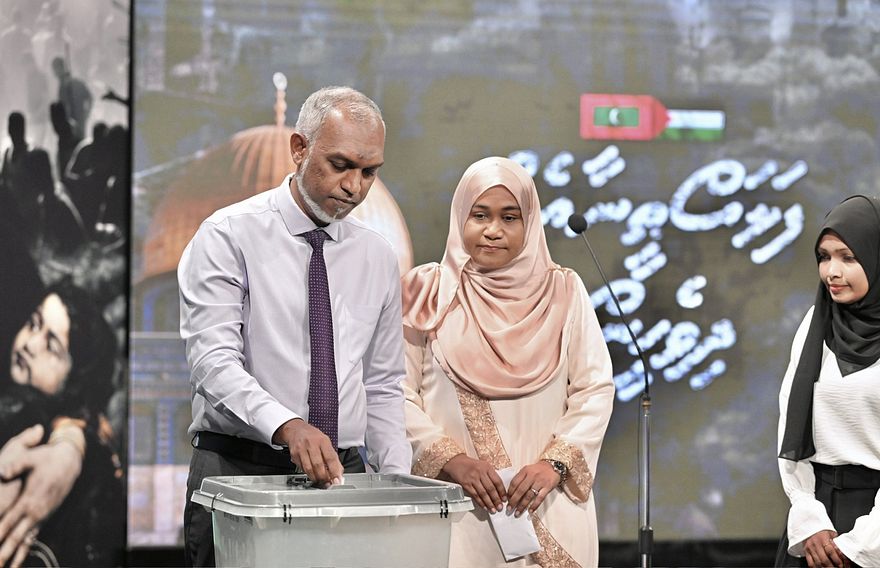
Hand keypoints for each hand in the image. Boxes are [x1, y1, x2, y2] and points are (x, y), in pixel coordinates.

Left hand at [0, 434, 83, 566]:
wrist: (70, 461)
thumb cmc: (48, 458)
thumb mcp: (32, 458)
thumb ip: (15, 465)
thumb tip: (2, 473)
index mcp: (28, 500)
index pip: (8, 521)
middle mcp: (36, 512)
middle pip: (16, 537)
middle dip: (4, 552)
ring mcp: (42, 516)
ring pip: (26, 541)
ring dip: (15, 556)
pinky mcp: (46, 516)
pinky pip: (33, 537)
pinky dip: (25, 549)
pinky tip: (18, 560)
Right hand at [273, 419, 342, 486]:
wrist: (296, 430)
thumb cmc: (313, 437)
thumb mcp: (326, 442)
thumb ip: (333, 457)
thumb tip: (339, 472)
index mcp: (323, 441)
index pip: (330, 458)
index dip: (334, 471)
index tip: (337, 480)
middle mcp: (312, 444)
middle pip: (318, 465)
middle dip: (324, 477)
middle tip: (328, 483)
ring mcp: (301, 449)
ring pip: (308, 469)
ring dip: (315, 478)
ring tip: (320, 481)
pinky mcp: (294, 455)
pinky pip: (302, 468)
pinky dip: (308, 473)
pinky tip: (311, 473)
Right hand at [440, 454, 505, 511]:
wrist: (456, 462)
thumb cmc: (471, 465)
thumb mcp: (483, 466)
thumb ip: (491, 475)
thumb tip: (499, 490)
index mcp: (487, 467)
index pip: (497, 481)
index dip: (502, 492)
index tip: (505, 499)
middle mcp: (480, 472)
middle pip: (491, 488)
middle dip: (496, 500)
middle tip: (500, 507)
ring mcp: (472, 478)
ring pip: (483, 493)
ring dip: (489, 503)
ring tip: (493, 509)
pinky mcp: (466, 484)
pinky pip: (475, 495)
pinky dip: (480, 502)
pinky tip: (484, 506)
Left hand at [506, 461, 559, 517]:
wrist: (552, 467)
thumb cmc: (537, 470)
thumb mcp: (527, 470)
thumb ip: (520, 479)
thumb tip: (511, 493)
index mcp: (525, 471)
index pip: (514, 482)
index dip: (509, 492)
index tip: (506, 500)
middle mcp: (532, 476)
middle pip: (520, 490)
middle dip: (513, 501)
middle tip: (509, 509)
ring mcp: (540, 482)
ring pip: (529, 495)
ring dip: (522, 505)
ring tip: (517, 512)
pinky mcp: (547, 487)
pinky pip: (540, 498)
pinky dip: (534, 505)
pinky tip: (530, 511)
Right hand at [804, 530, 849, 567]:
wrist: (810, 526)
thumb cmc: (822, 530)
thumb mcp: (831, 533)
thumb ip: (837, 542)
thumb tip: (845, 552)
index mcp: (823, 538)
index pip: (831, 552)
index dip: (837, 560)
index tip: (842, 565)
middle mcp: (815, 544)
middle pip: (824, 559)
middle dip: (832, 567)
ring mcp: (810, 548)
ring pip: (817, 563)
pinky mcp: (806, 552)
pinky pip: (810, 563)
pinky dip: (815, 567)